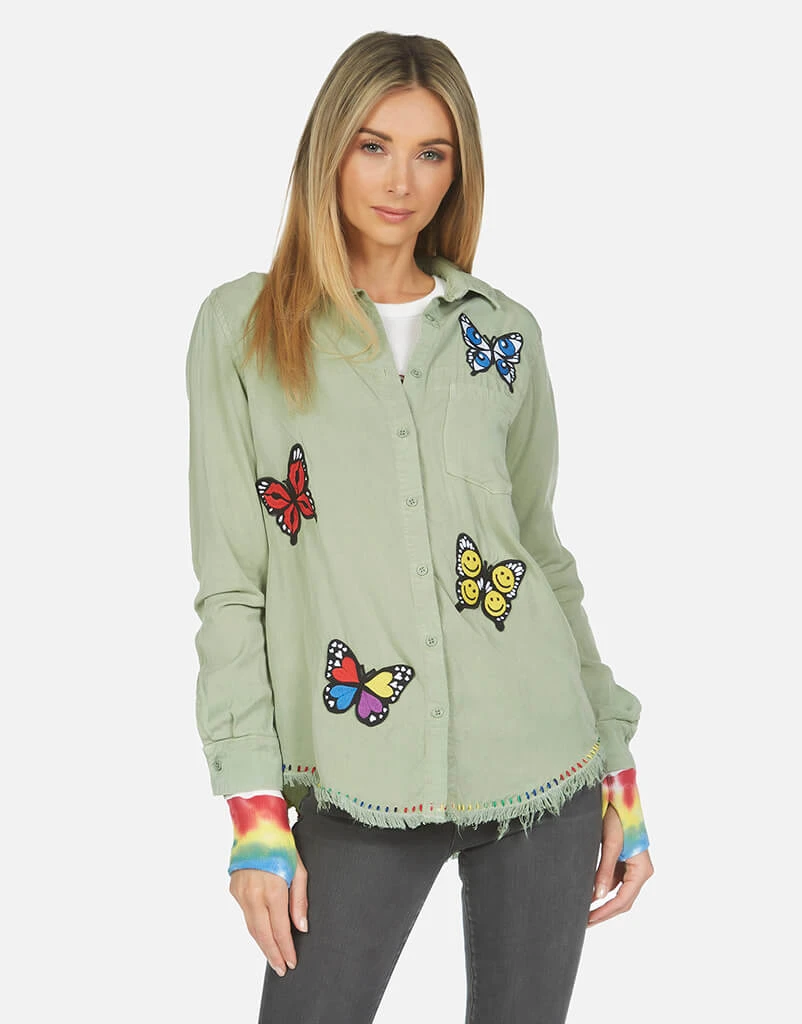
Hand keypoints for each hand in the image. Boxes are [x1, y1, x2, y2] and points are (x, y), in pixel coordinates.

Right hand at [229, 849, 309, 974]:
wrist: (256, 825)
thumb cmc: (282, 845)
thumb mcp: (299, 870)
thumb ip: (299, 900)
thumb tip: (300, 927)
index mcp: (272, 889)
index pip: (279, 929)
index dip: (286, 948)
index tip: (291, 962)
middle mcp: (253, 894)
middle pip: (262, 934)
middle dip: (272, 953)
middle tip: (281, 969)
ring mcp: (241, 893)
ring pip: (251, 927)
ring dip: (262, 944)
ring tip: (273, 957)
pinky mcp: (234, 890)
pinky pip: (246, 915)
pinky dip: (255, 927)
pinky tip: (263, 934)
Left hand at [588, 803, 653, 925]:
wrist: (619, 796)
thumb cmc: (617, 816)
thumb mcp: (609, 844)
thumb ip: (604, 871)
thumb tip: (597, 896)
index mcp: (642, 869)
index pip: (623, 900)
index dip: (606, 912)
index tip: (588, 920)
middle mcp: (641, 872)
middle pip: (623, 901)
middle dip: (604, 912)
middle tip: (583, 922)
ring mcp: (633, 868)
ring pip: (617, 893)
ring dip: (601, 902)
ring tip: (582, 910)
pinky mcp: (624, 862)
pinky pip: (613, 882)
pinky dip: (601, 889)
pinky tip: (587, 893)